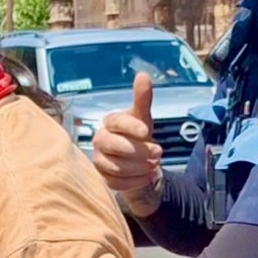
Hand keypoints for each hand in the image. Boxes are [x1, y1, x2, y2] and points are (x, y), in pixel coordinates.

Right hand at [92, 72, 163, 216]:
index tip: (146, 131)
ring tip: (154, 165)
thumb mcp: (143, 117)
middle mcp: (99, 139)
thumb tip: (143, 74)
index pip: (116, 122)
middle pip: (114, 146)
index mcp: (109, 122)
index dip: (130, 126)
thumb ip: (142, 98)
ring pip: (116, 166)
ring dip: (140, 167)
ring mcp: (98, 160)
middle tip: (159, 153)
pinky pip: (116, 183)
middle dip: (139, 151)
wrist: (137, 163)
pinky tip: (146, 176)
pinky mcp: (102, 178)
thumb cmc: (138, 136)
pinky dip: (135, 181)